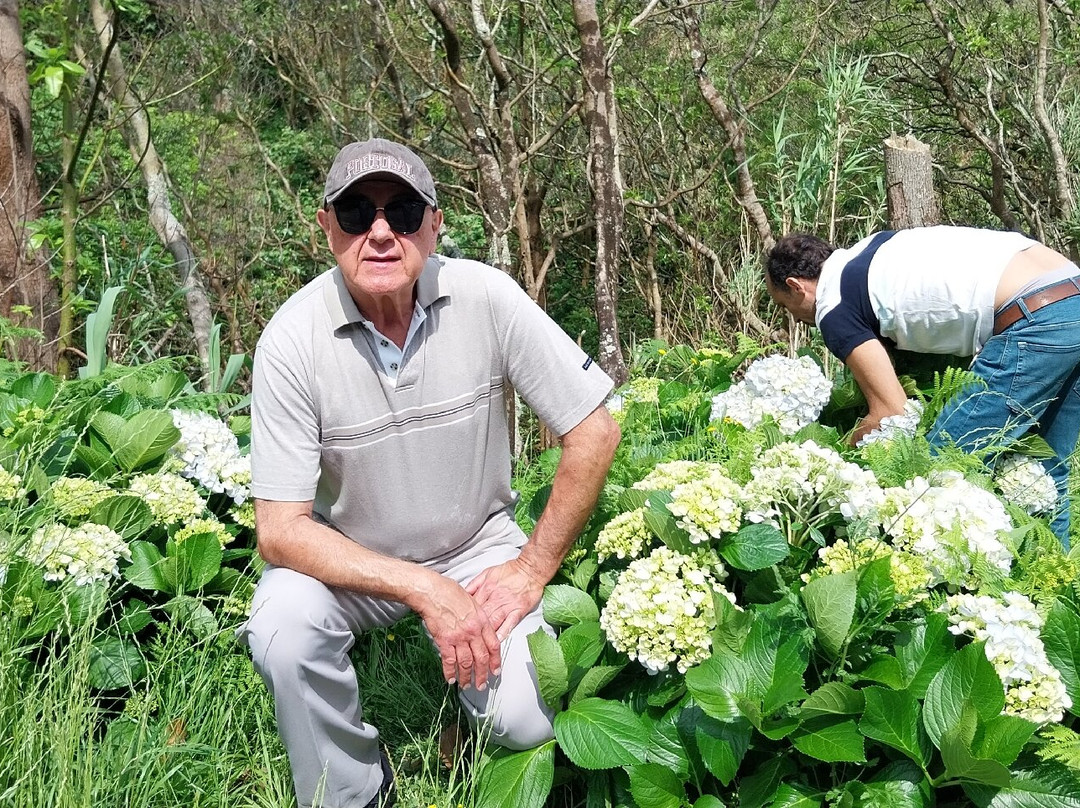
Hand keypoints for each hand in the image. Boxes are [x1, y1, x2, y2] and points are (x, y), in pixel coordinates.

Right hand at [416, 574, 501, 690]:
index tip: (495, 670)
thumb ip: (478, 618)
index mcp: (482, 621)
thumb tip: (481, 630)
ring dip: (467, 677)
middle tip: (482, 684)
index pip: (493, 645)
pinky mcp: (444, 640)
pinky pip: (449, 661)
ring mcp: (459, 637)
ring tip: (467, 685)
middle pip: (481, 658)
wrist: (433, 592)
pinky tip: (451, 679)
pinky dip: (450, 672)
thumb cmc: (450, 592)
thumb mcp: (472, 602)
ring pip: (467, 663)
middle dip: (482, 674)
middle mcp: (473, 631)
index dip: (495, 661)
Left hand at [465, 558, 545, 641]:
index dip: (464, 617)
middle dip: (471, 630)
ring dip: (485, 634)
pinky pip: (509, 623)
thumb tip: (462, 594)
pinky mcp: (519, 610)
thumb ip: (474, 584)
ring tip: (478, 645)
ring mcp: (507, 605)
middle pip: (480, 617)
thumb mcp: (487, 572)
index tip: (459, 626)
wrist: (530, 568)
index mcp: (486, 589)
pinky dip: (502, 632)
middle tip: (465, 641)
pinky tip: (497, 640)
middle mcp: (495, 598)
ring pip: (492, 622)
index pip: (471, 606)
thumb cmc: (510, 571)